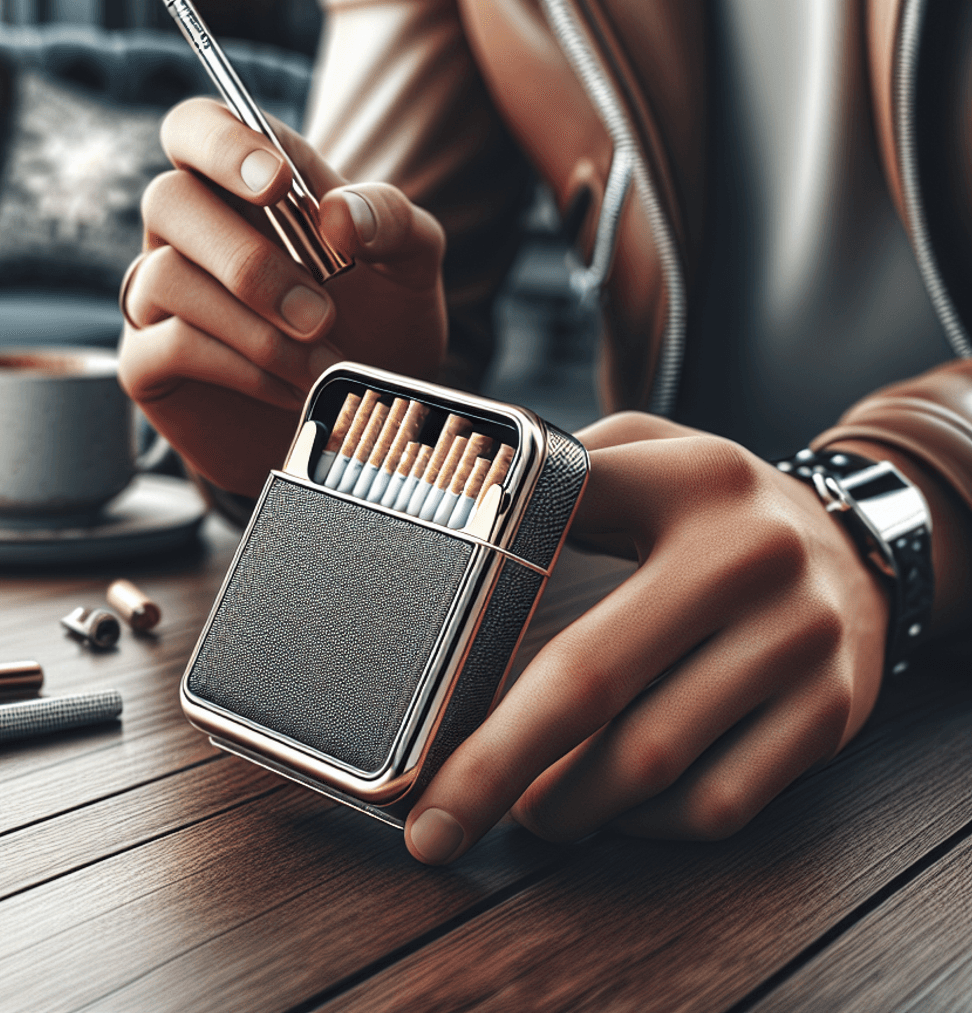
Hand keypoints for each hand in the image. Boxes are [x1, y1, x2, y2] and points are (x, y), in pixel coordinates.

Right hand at [117, 99, 446, 495]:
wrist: (359, 423)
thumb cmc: (380, 328)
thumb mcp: (411, 267)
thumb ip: (391, 220)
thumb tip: (337, 213)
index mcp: (244, 186)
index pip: (196, 128)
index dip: (222, 143)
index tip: (277, 186)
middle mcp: (191, 232)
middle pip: (168, 198)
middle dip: (248, 261)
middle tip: (321, 316)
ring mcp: (160, 297)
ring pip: (166, 277)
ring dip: (257, 330)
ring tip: (322, 365)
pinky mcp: (148, 363)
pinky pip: (169, 344)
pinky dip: (241, 368)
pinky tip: (291, 389)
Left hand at [404, 412, 890, 863]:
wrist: (860, 548)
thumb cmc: (712, 508)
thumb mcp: (647, 452)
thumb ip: (563, 471)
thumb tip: (452, 522)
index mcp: (684, 478)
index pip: (551, 524)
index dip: (472, 604)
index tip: (414, 678)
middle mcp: (748, 553)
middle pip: (592, 679)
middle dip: (497, 764)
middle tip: (436, 824)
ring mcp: (798, 637)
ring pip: (652, 759)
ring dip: (569, 803)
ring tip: (527, 808)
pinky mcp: (830, 710)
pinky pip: (721, 801)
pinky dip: (648, 823)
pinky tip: (613, 812)